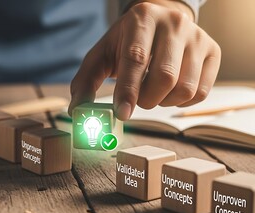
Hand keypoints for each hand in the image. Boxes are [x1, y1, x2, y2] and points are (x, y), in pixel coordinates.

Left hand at [68, 1, 220, 120]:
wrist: (158, 23)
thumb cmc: (125, 43)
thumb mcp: (101, 56)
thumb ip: (85, 82)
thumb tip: (76, 112)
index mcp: (142, 19)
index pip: (136, 59)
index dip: (128, 90)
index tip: (122, 114)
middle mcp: (174, 24)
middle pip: (165, 77)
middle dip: (146, 99)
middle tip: (136, 100)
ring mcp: (198, 37)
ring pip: (185, 88)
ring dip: (163, 102)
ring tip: (152, 91)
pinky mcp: (213, 51)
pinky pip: (201, 92)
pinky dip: (181, 101)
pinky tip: (169, 90)